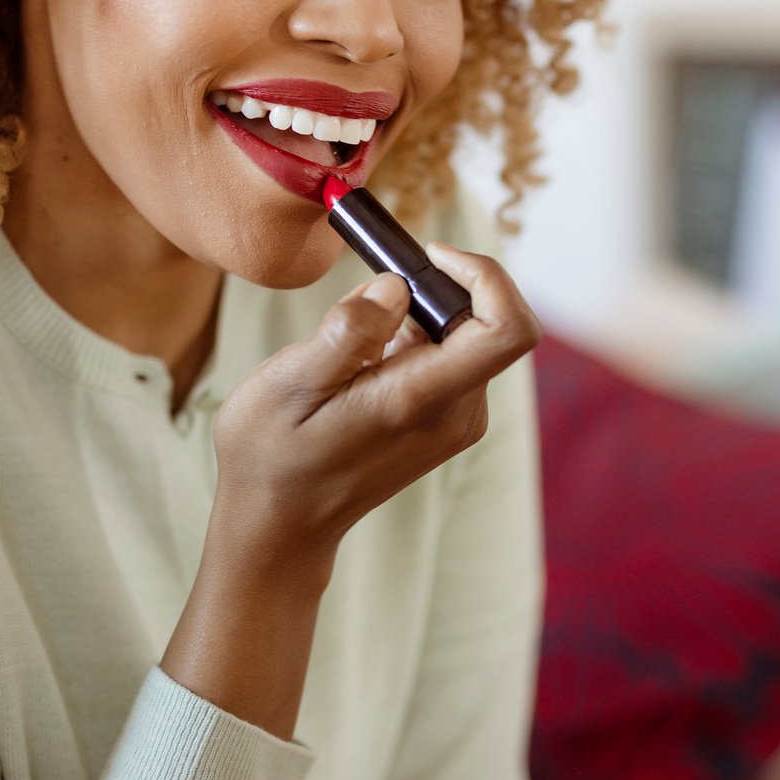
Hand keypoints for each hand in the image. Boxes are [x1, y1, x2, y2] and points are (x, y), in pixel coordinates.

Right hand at [209, 242, 539, 573]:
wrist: (279, 525)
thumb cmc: (272, 458)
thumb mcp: (291, 384)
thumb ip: (350, 332)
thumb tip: (397, 286)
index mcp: (421, 401)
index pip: (506, 329)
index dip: (485, 276)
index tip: (430, 255)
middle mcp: (456, 413)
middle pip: (483, 320)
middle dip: (430, 290)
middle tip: (361, 302)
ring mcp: (455, 419)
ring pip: (461, 334)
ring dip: (412, 316)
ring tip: (344, 348)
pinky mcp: (444, 419)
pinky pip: (445, 355)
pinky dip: (409, 338)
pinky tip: (357, 365)